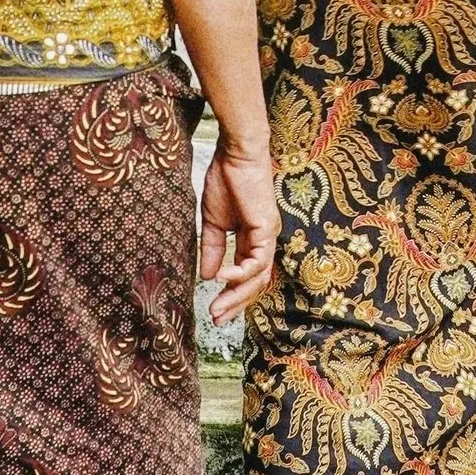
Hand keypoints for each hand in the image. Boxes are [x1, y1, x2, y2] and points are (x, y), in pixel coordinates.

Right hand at [199, 146, 277, 328]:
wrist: (234, 153)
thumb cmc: (225, 180)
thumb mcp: (213, 222)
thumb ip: (213, 249)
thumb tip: (208, 277)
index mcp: (252, 239)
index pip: (247, 277)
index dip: (232, 295)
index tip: (214, 311)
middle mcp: (264, 241)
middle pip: (256, 283)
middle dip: (235, 304)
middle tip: (217, 321)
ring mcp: (268, 235)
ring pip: (259, 277)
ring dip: (237, 295)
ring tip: (217, 308)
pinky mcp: (266, 227)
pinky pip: (257, 260)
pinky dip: (239, 273)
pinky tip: (222, 278)